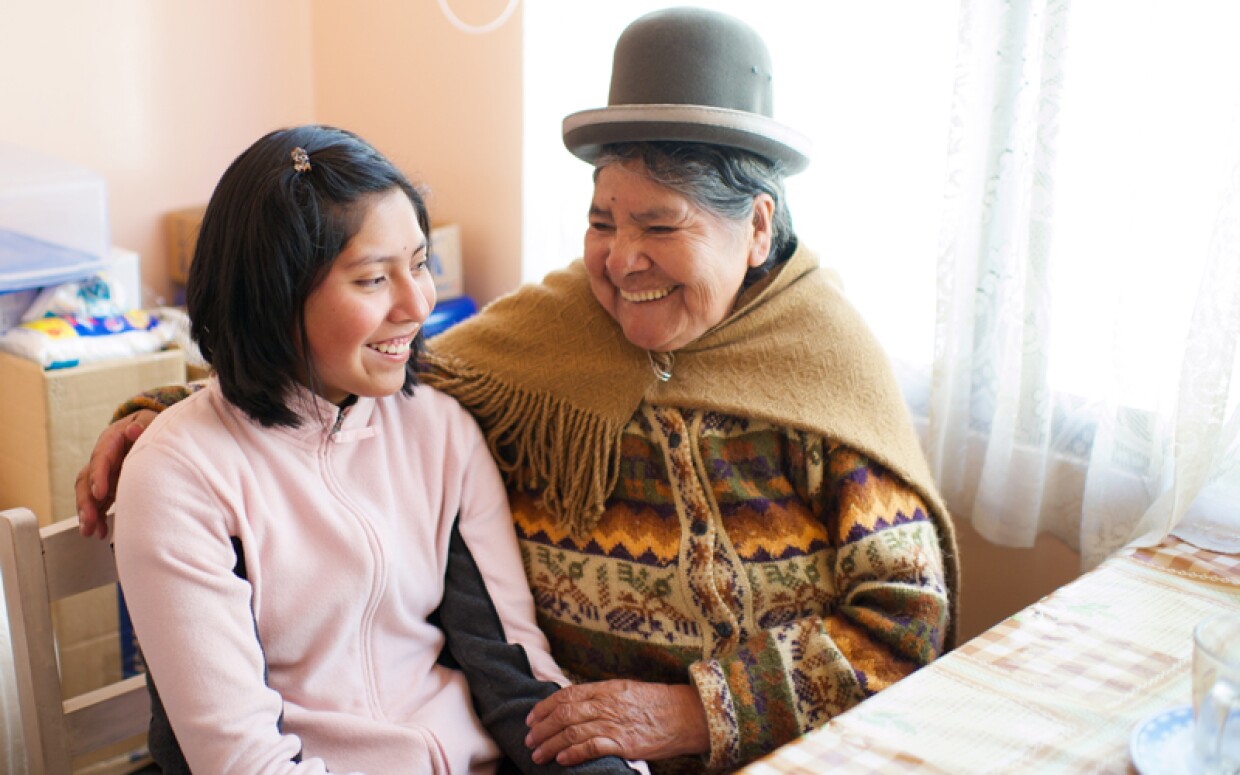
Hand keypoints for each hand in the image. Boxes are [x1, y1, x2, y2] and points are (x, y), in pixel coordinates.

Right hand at [75, 410, 156, 538]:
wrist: (149, 429)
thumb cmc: (150, 425)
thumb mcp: (149, 420)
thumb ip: (142, 425)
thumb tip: (132, 430)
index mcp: (112, 440)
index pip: (101, 457)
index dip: (98, 475)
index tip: (99, 492)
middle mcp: (104, 458)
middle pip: (87, 478)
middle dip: (86, 500)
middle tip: (89, 518)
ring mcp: (105, 473)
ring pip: (88, 494)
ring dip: (87, 513)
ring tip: (90, 530)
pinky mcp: (109, 486)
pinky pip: (98, 503)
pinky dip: (97, 518)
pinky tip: (99, 532)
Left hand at [525, 680, 708, 765]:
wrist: (687, 715)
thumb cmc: (658, 704)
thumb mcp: (627, 691)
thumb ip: (602, 697)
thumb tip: (575, 705)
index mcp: (606, 689)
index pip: (566, 694)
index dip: (544, 706)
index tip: (531, 718)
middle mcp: (607, 703)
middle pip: (564, 714)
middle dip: (541, 728)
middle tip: (528, 739)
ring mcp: (616, 723)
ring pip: (572, 731)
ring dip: (550, 744)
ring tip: (537, 755)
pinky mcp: (625, 743)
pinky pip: (592, 747)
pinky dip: (573, 754)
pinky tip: (561, 760)